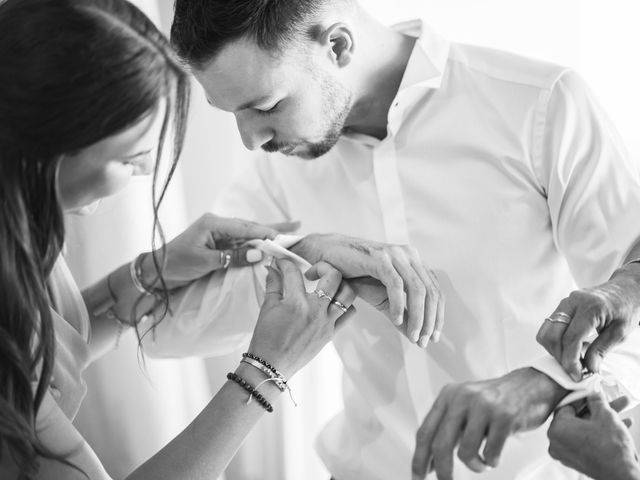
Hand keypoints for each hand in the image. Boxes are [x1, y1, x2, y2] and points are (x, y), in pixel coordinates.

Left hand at [142, 213, 297, 289]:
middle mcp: (218, 224)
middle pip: (251, 227)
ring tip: (291, 232)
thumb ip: (232, 257)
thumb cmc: (176, 265)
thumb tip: (259, 252)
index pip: (246, 227)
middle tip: (298, 228)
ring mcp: (219, 234)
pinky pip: (242, 242)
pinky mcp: (219, 244)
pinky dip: (257, 242)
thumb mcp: (205, 262)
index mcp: (213, 223)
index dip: (267, 232)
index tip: (286, 237)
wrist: (156, 272)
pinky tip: (270, 241)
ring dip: (268, 235)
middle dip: (274, 229)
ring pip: (249, 234)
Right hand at [248, 259, 355, 378]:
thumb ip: (273, 285)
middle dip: (323, 266)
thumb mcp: (267, 308)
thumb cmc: (267, 339)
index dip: (286, 264)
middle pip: (333, 276)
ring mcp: (326, 322)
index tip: (283, 264)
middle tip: (312, 271)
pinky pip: (348, 314)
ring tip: (327, 285)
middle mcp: (315, 310)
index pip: (294, 272)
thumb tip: (272, 269)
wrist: (272, 365)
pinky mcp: (331, 332)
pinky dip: (344, 305)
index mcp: (296, 302)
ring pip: (348, 293)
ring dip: (340, 284)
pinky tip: (333, 303)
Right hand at [291, 233, 443, 345]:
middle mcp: (409, 254)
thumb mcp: (381, 298)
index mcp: (414, 261)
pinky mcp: (380, 258)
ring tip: (413, 336)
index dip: (438, 316)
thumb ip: (400, 313)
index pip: (435, 290)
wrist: (327, 256)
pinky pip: (396, 285)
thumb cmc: (354, 275)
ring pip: (417, 289)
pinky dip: (398, 305)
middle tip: (423, 341)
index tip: (433, 337)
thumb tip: (416, 336)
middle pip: (430, 291)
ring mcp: (395, 254)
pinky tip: (396, 320)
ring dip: (417, 316)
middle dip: (430, 320)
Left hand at [412, 368, 567, 479]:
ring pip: (466, 452)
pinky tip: (494, 456)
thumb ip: (448, 429)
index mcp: (448, 396)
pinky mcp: (504, 416)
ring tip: (482, 463)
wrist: (531, 385)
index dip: (419, 458)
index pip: (425, 431)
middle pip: (441, 444)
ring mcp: (483, 406)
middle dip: (442, 471)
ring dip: (475, 466)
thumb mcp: (465, 407)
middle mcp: (462, 398)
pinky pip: (490, 453)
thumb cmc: (496, 400)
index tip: (417, 476)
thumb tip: (430, 462)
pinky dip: (491, 461)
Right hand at [536, 264, 639, 380]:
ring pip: (546, 331)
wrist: (625, 289)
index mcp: (590, 308)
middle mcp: (572, 302)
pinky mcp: (562, 306)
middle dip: (559, 356)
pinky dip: (555, 341)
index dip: (570, 360)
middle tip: (573, 370)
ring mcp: (565, 303)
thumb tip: (588, 369)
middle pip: (552, 335)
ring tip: (571, 359)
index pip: (571, 338)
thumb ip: (601, 350)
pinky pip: (549, 327)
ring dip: (554, 350)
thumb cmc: (626, 308)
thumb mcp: (620, 332)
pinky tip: (570, 348)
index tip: (576, 375)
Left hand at [548, 394, 639, 479]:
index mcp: (556, 428)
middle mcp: (556, 442)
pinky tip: (616, 427)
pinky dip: (598, 434)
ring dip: (601, 422)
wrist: (622, 474)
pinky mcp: (576, 460)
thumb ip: (596, 401)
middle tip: (607, 403)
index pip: (566, 406)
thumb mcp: (605, 415)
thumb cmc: (611, 449)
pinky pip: (585, 441)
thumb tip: (593, 395)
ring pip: (584, 430)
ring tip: (619, 414)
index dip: (582, 399)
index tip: (591, 395)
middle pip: (577, 419)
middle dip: (596, 410)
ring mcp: (565, 453)